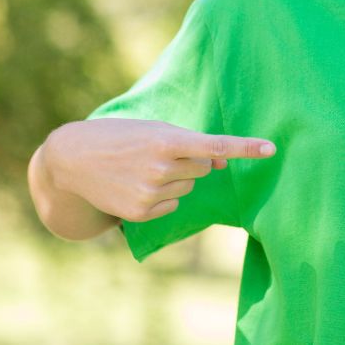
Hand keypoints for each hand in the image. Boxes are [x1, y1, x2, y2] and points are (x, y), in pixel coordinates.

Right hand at [43, 118, 276, 222]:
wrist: (73, 159)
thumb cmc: (122, 137)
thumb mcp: (156, 131)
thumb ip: (193, 144)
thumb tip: (223, 162)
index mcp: (166, 140)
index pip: (216, 145)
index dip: (246, 148)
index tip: (271, 149)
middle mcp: (162, 168)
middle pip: (205, 167)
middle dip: (191, 160)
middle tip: (158, 153)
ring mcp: (151, 193)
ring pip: (189, 185)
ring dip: (175, 176)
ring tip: (143, 167)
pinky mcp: (142, 213)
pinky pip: (173, 204)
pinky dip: (162, 195)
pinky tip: (137, 185)